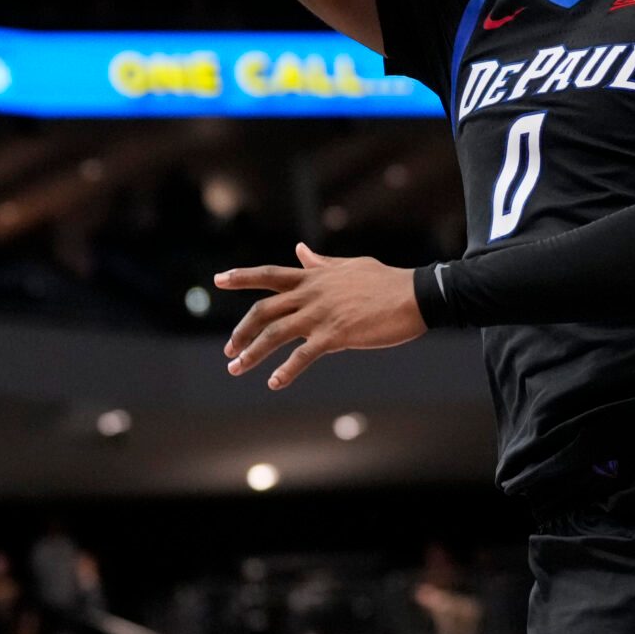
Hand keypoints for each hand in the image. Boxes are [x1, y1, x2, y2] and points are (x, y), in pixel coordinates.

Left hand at [215, 245, 426, 388]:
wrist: (416, 295)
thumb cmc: (386, 281)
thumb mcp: (349, 266)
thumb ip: (320, 263)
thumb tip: (300, 250)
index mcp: (314, 277)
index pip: (269, 275)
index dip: (241, 277)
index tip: (218, 280)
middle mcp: (312, 294)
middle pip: (263, 310)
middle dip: (241, 330)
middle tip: (229, 350)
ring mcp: (322, 314)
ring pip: (275, 333)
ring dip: (252, 353)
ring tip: (236, 368)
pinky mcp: (336, 335)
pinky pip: (303, 355)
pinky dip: (286, 371)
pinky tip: (274, 383)